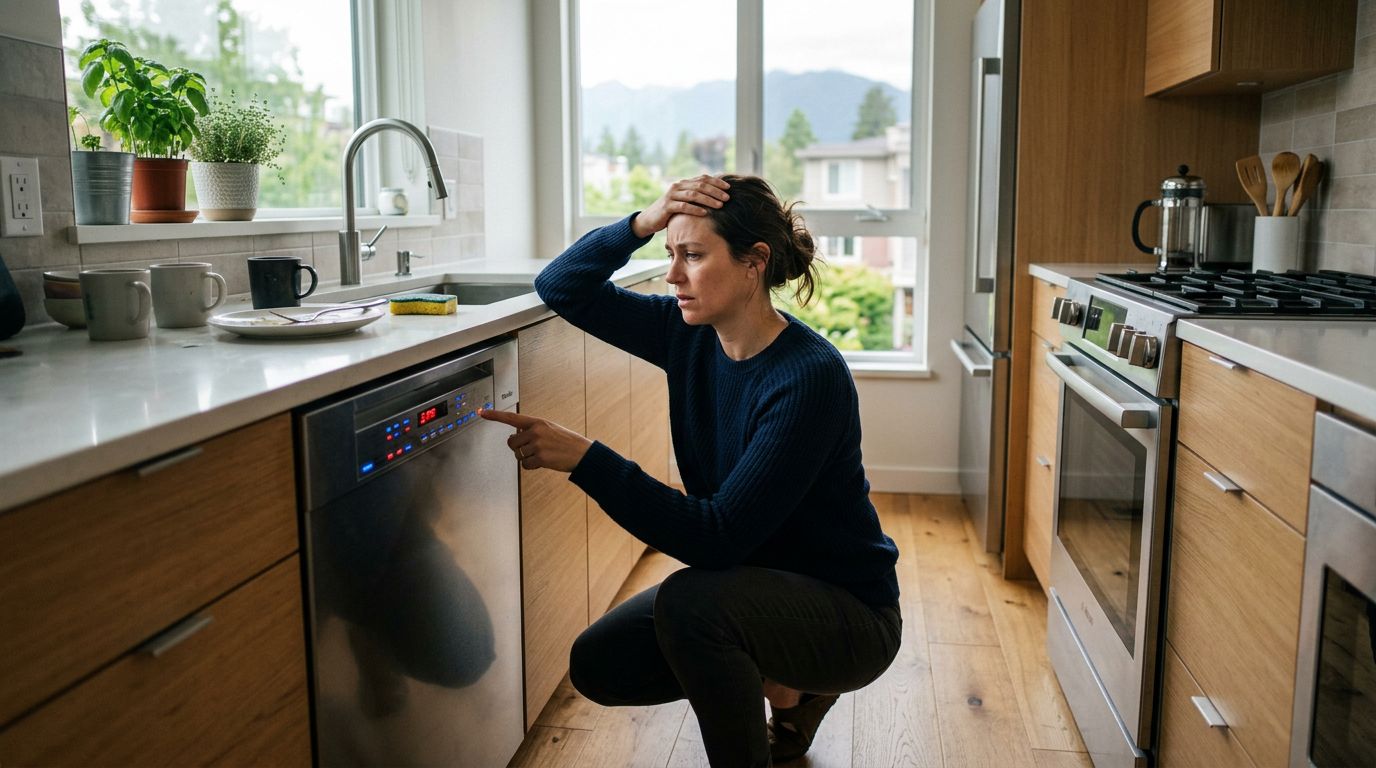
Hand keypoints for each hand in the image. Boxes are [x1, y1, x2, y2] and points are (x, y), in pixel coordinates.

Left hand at [478, 408, 593, 472]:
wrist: (581, 452)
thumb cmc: (565, 441)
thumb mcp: (549, 428)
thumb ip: (531, 430)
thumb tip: (514, 437)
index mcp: (537, 422)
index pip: (511, 417)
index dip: (495, 415)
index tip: (481, 411)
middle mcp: (535, 432)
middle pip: (511, 442)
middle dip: (517, 448)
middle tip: (530, 448)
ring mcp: (537, 445)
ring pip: (518, 455)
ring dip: (526, 458)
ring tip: (541, 454)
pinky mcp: (540, 458)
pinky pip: (525, 465)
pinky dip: (531, 466)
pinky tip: (542, 462)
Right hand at [631, 175, 730, 237]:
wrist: (650, 219)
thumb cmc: (670, 211)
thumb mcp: (684, 202)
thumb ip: (696, 197)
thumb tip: (716, 196)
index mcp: (684, 183)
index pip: (703, 179)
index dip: (716, 182)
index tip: (728, 188)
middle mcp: (678, 186)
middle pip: (700, 185)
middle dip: (715, 191)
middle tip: (727, 198)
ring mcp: (671, 195)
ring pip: (693, 195)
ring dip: (708, 200)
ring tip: (720, 205)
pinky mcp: (667, 206)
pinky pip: (683, 206)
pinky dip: (695, 209)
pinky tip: (704, 213)